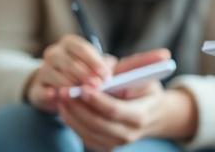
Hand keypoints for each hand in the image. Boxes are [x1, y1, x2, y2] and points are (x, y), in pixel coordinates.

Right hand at [24, 34, 112, 112]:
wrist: (55, 86)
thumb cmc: (82, 73)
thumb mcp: (95, 66)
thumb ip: (107, 65)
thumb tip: (128, 68)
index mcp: (70, 43)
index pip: (82, 48)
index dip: (94, 62)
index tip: (106, 75)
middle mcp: (54, 53)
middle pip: (69, 62)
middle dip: (85, 75)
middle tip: (98, 86)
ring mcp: (42, 70)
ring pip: (57, 76)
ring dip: (72, 85)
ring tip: (84, 94)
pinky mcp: (36, 88)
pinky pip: (43, 90)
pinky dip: (51, 94)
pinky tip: (59, 97)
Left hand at [58, 49, 197, 149]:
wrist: (153, 114)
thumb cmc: (146, 89)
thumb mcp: (145, 77)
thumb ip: (131, 72)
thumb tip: (109, 70)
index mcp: (141, 115)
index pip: (114, 110)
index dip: (97, 100)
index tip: (83, 88)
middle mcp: (129, 133)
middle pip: (97, 124)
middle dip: (78, 107)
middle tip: (64, 91)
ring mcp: (116, 143)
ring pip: (88, 132)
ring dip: (71, 115)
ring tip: (60, 97)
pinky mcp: (105, 147)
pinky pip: (85, 137)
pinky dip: (73, 123)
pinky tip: (65, 108)